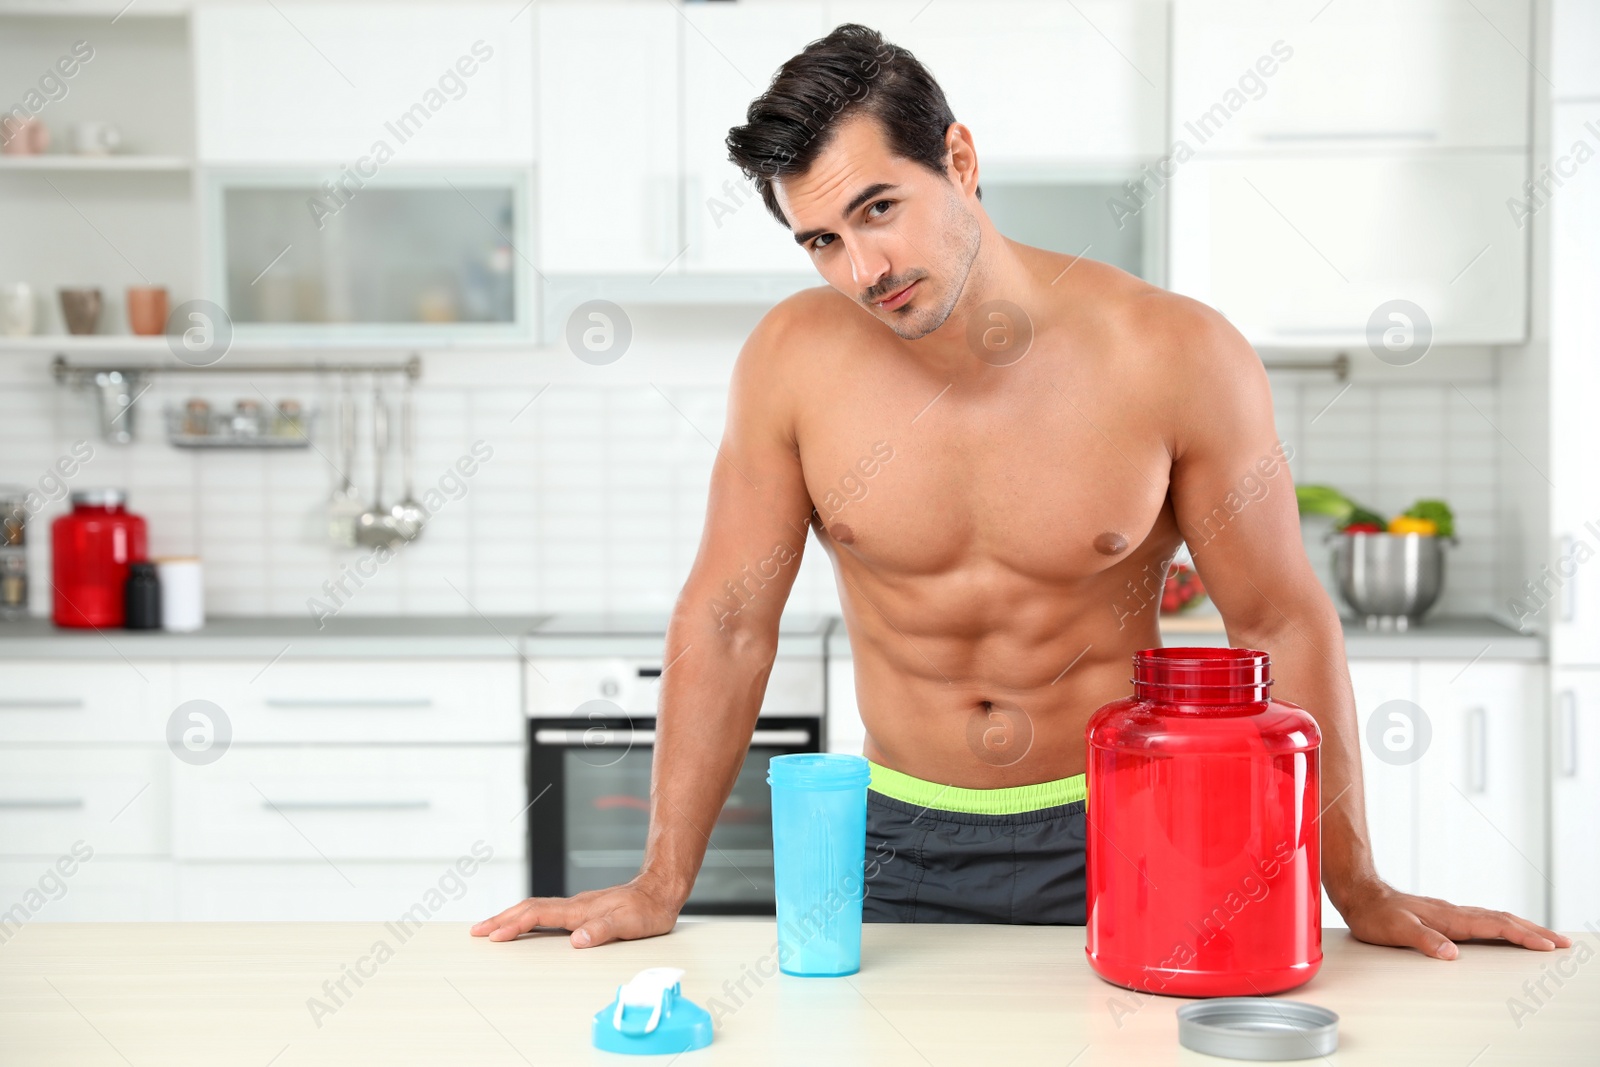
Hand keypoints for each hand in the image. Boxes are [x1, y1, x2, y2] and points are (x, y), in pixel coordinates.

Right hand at [469, 877, 682, 947]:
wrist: (661, 890)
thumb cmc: (648, 909)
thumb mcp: (630, 924)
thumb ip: (603, 931)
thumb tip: (577, 941)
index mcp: (580, 910)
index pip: (538, 915)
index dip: (514, 925)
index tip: (493, 936)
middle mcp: (574, 906)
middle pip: (529, 909)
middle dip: (501, 919)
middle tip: (476, 931)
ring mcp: (577, 907)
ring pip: (535, 908)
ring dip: (511, 917)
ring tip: (490, 927)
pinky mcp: (582, 910)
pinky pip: (546, 912)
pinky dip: (527, 917)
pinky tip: (524, 924)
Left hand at [1335, 877, 1572, 958]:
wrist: (1361, 894)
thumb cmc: (1376, 914)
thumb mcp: (1396, 930)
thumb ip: (1424, 940)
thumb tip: (1451, 953)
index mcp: (1450, 917)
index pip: (1495, 926)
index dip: (1524, 936)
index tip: (1548, 946)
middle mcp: (1455, 913)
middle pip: (1504, 920)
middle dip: (1535, 932)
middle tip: (1562, 943)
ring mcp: (1451, 913)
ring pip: (1496, 918)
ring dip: (1523, 928)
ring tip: (1545, 938)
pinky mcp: (1445, 916)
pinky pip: (1483, 920)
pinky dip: (1504, 926)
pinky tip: (1506, 932)